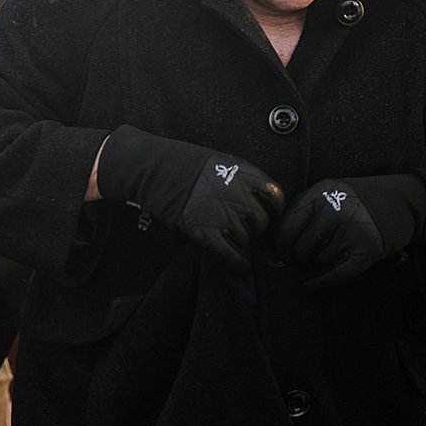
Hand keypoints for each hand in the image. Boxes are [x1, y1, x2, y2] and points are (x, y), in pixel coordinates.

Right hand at [96, 125, 283, 271]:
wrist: (151, 167)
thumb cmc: (180, 162)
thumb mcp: (219, 161)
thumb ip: (240, 180)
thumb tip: (254, 202)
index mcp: (243, 174)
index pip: (274, 197)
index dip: (272, 209)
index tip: (266, 214)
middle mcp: (238, 195)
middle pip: (261, 223)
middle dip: (254, 229)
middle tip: (243, 230)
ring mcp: (222, 214)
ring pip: (246, 241)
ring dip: (242, 245)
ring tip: (234, 245)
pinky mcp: (205, 232)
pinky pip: (231, 255)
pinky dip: (237, 263)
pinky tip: (238, 264)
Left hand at [278, 175, 421, 287]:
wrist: (383, 204)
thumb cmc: (339, 203)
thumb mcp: (317, 196)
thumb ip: (296, 212)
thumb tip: (275, 243)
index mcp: (318, 196)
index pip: (289, 226)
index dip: (282, 244)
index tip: (281, 253)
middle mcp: (335, 212)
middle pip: (303, 247)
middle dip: (299, 256)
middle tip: (300, 257)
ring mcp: (352, 231)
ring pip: (320, 260)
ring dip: (317, 261)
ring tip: (323, 252)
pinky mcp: (365, 249)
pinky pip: (338, 273)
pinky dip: (321, 282)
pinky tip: (311, 284)